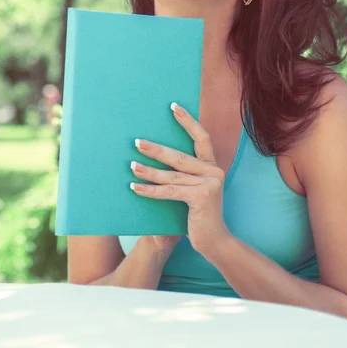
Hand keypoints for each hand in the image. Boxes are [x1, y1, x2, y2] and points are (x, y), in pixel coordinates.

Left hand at [130, 103, 231, 257]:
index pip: (202, 138)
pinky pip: (170, 191)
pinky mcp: (201, 197)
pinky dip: (151, 190)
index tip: (173, 106)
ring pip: (172, 174)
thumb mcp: (196, 190)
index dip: (188, 121)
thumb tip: (160, 155)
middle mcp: (214, 171)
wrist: (215, 241)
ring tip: (131, 165)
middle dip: (156, 149)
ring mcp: (209, 184)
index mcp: (213, 166)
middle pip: (180, 155)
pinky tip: (135, 188)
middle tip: (137, 141)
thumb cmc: (200, 214)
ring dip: (149, 170)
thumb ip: (186, 174)